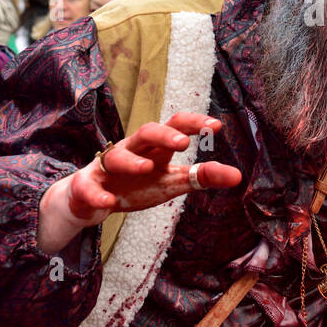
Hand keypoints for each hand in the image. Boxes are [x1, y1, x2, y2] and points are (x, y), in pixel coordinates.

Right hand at [37, 113, 241, 253]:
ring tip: (148, 167)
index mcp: (155, 147)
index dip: (194, 123)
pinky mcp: (87, 185)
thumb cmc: (136, 184)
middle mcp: (132, 150)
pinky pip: (90, 187)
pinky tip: (110, 203)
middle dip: (164, 134)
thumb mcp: (171, 181)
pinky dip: (99, 195)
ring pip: (116, 156)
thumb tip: (239, 176)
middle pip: (146, 132)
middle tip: (183, 142)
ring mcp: (107, 167)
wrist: (90, 199)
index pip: (175, 126)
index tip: (216, 126)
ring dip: (132, 160)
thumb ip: (202, 177)